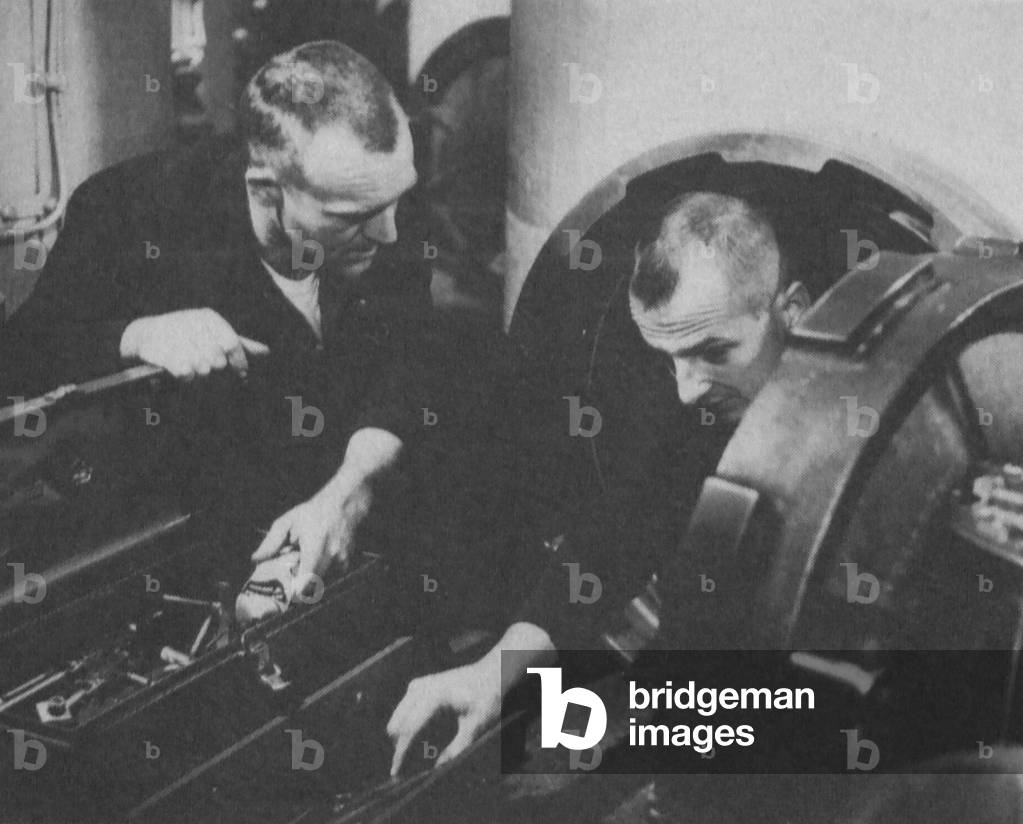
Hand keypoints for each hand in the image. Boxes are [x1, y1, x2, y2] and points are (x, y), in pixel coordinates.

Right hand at [120, 308, 268, 379]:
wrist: (146, 334)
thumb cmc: (187, 335)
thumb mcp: (214, 333)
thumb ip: (240, 343)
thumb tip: (266, 352)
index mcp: (209, 318)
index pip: (232, 344)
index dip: (240, 363)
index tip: (242, 374)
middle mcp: (194, 325)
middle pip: (218, 361)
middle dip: (214, 367)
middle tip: (206, 364)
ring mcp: (178, 339)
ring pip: (203, 370)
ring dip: (199, 372)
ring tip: (190, 363)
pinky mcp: (164, 354)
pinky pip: (186, 374)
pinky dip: (186, 376)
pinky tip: (180, 369)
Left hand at [250, 482, 371, 592]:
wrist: (343, 503)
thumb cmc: (313, 511)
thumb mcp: (288, 522)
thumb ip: (271, 542)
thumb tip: (256, 559)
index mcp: (313, 548)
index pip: (305, 582)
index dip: (295, 593)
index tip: (286, 594)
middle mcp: (329, 556)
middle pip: (312, 585)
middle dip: (300, 585)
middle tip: (290, 577)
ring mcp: (340, 559)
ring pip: (321, 579)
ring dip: (311, 576)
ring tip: (305, 561)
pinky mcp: (346, 560)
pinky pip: (331, 573)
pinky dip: (322, 569)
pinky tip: (319, 556)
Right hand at [387, 660, 500, 776]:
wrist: (492, 672)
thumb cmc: (488, 697)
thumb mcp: (476, 725)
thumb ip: (458, 747)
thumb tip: (439, 767)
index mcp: (436, 695)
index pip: (410, 728)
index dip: (402, 751)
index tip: (396, 770)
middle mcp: (423, 687)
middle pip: (399, 722)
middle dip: (399, 746)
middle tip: (400, 770)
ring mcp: (419, 684)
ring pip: (399, 716)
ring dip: (400, 736)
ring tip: (404, 759)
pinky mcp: (419, 685)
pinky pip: (404, 709)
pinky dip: (406, 725)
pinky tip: (410, 740)